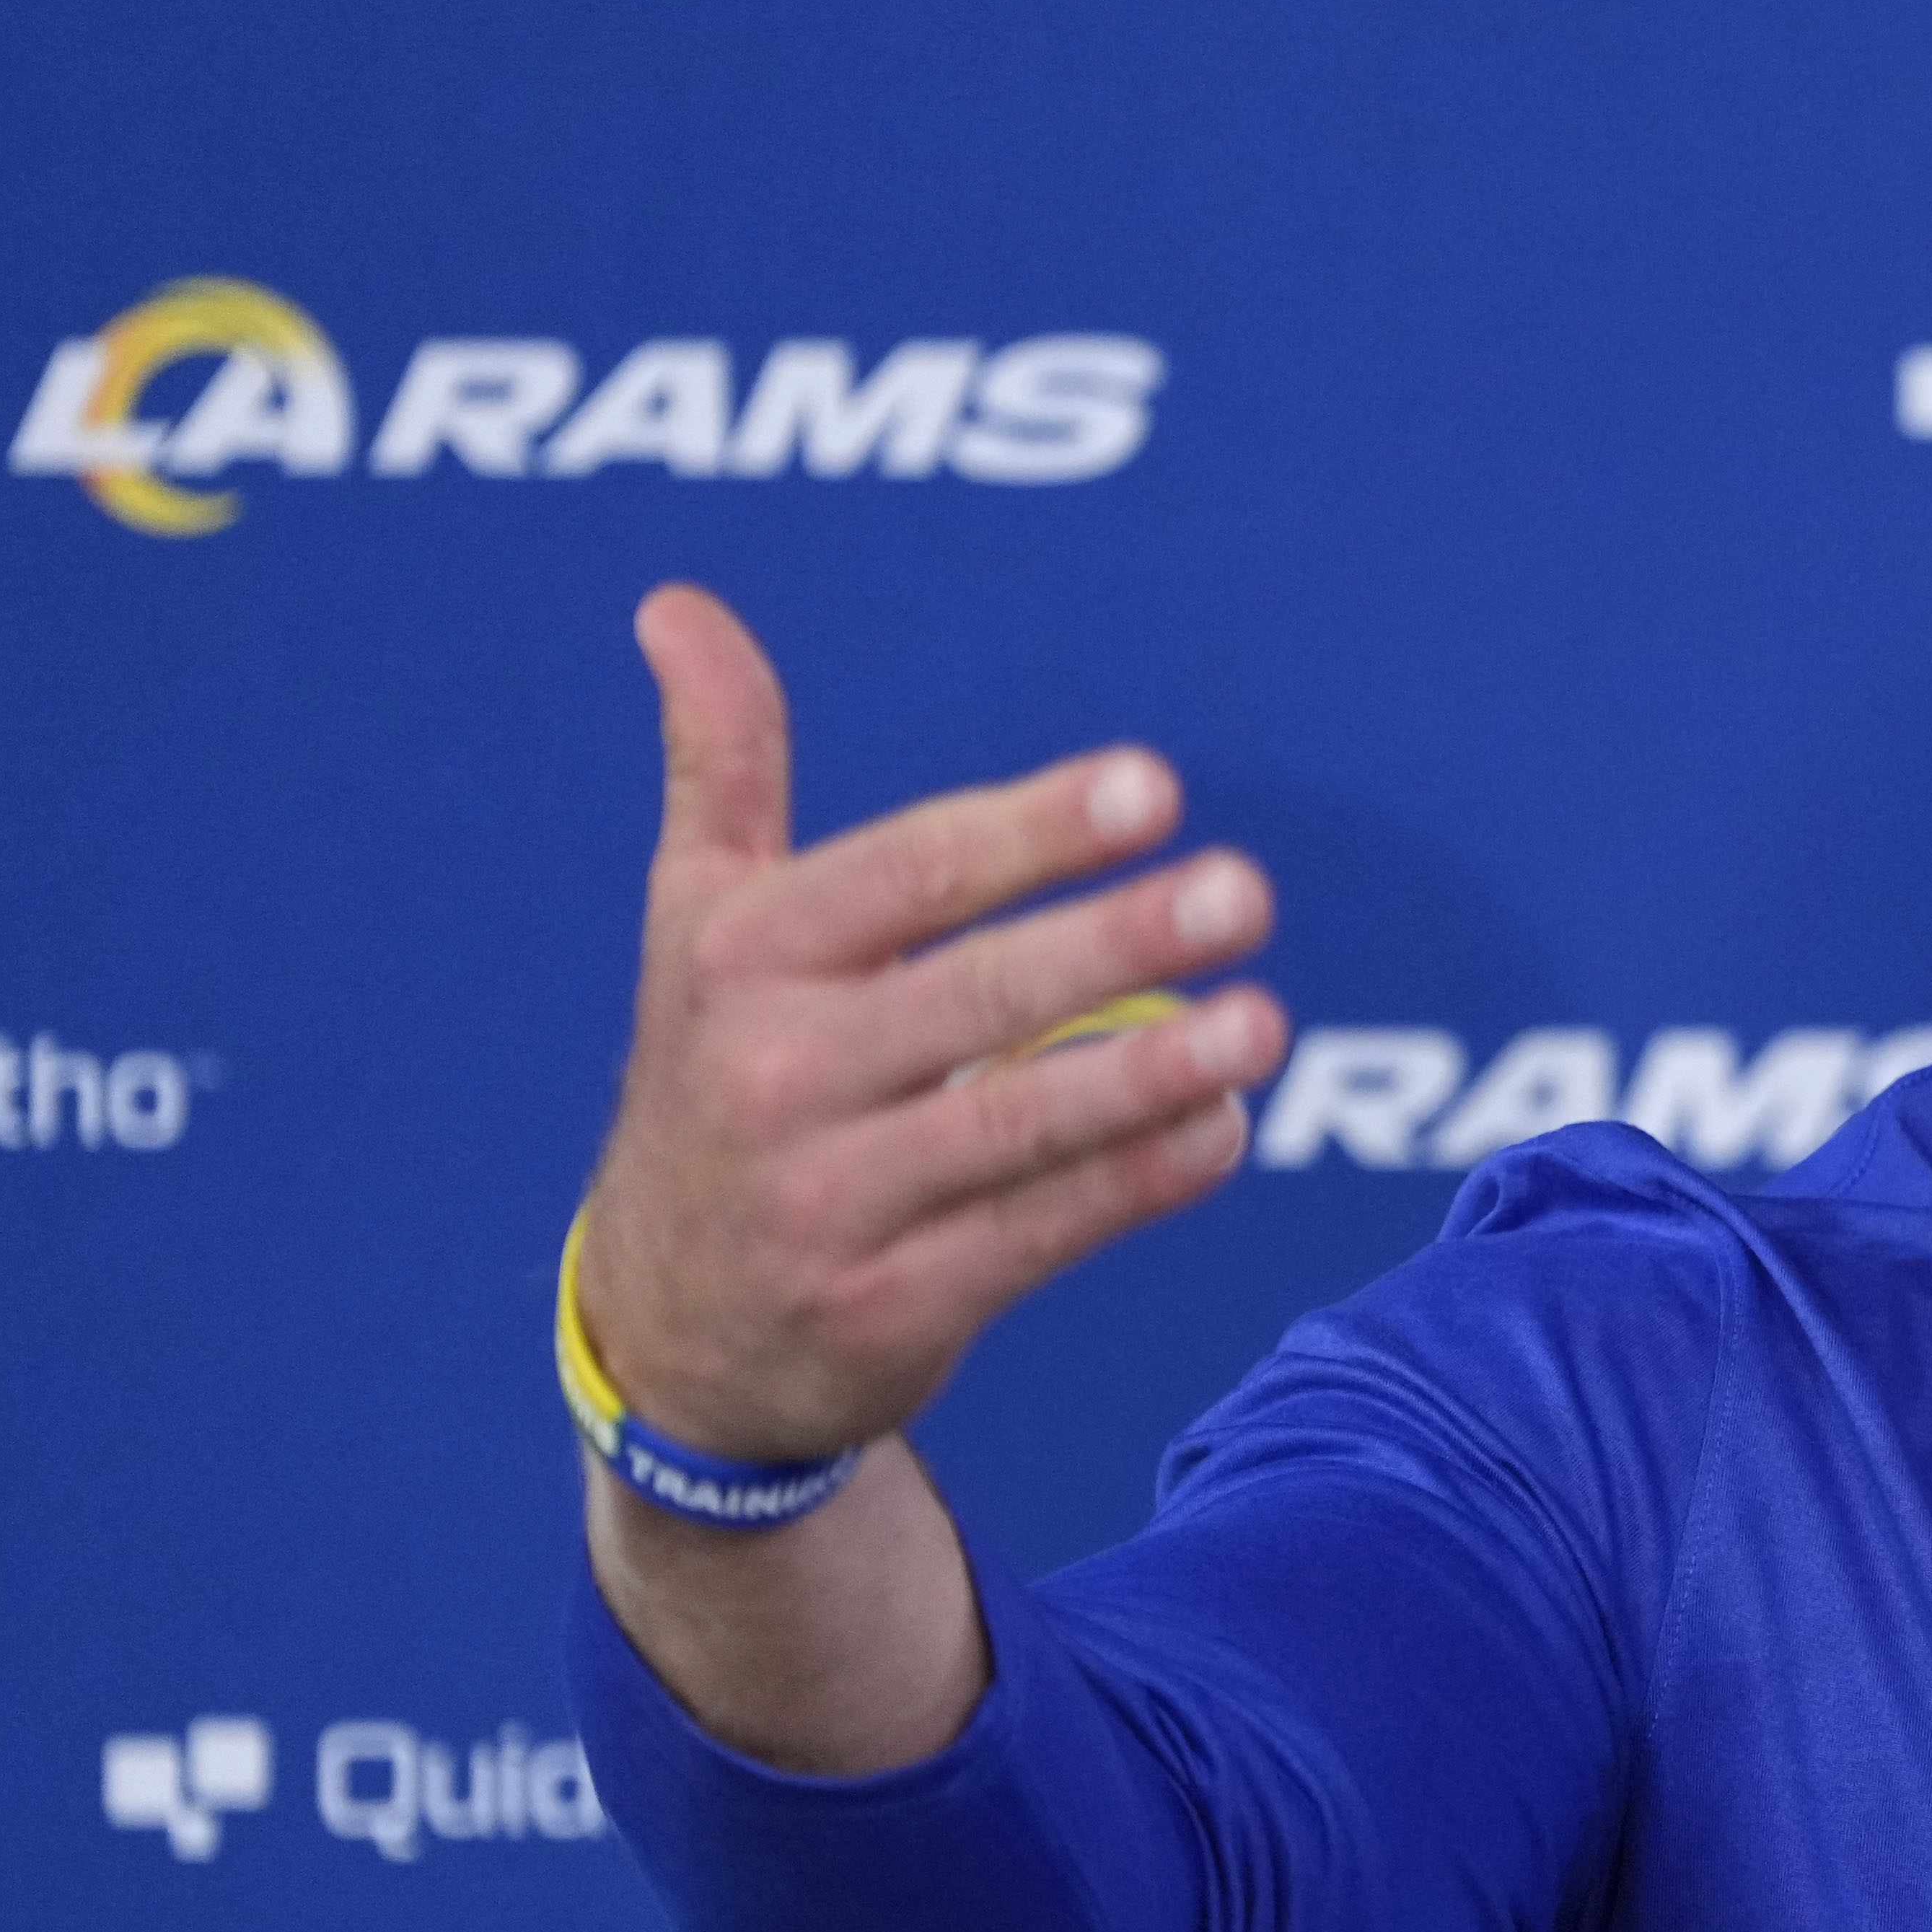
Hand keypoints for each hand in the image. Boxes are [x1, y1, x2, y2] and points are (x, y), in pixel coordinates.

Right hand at [576, 585, 1293, 1472]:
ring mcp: (830, 1201)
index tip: (1154, 786)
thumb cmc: (717, 1077)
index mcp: (742, 958)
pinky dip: (1136, 1184)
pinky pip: (1035, 1235)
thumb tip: (676, 604)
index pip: (907, 875)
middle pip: (972, 995)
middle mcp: (777, 1074)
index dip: (1031, 829)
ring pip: (1014, 1126)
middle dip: (1115, 942)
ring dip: (1148, 1075)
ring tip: (1263, 1023)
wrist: (668, 1327)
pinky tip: (1226, 1130)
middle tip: (1244, 893)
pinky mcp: (889, 1310)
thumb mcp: (696, 923)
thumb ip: (719, 766)